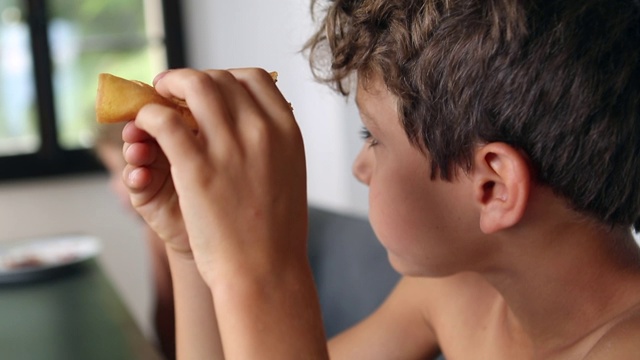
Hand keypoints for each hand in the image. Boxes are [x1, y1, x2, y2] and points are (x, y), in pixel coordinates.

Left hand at [123, 68, 307, 283]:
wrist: (265, 272)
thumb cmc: (276, 230)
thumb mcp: (290, 173)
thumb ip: (275, 141)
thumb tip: (252, 117)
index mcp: (287, 131)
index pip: (256, 78)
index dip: (226, 77)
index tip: (210, 88)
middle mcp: (262, 131)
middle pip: (221, 78)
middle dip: (193, 80)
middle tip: (174, 90)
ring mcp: (229, 147)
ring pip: (193, 86)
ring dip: (168, 84)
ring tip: (156, 96)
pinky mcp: (195, 167)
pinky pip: (163, 121)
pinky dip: (148, 115)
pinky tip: (144, 125)